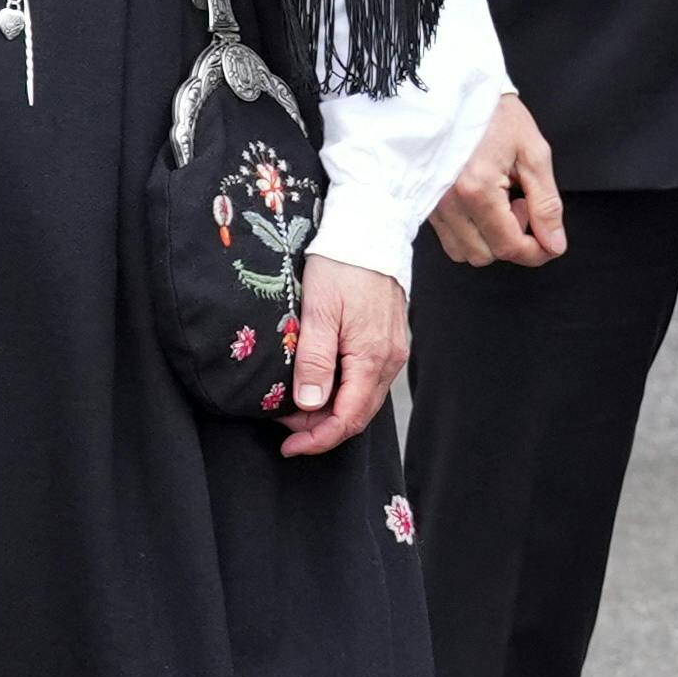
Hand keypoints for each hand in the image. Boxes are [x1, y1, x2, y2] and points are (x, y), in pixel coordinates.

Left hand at [284, 253, 407, 455]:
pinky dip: (343, 392)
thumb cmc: (342, 265)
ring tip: (296, 407)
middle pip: (358, 415)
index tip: (289, 446)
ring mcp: (392, 351)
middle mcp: (389, 360)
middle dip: (321, 429)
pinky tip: (320, 383)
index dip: (318, 439)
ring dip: (331, 411)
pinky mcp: (388, 341)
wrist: (370, 230)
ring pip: (363, 399)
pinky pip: (367, 381)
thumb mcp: (318, 311)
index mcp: (372, 357)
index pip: (348, 418)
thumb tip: (308, 404)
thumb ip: (314, 360)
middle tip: (285, 428)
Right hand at [428, 91, 564, 268]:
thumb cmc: (496, 114)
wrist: (458, 89)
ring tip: (501, 202)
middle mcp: (448, 201)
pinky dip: (471, 230)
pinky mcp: (425, 201)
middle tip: (522, 205)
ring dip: (489, 239)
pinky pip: (449, 236)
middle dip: (512, 241)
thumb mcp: (534, 154)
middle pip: (486, 255)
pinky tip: (483, 203)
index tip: (550, 241)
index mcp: (477, 188)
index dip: (537, 252)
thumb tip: (554, 244)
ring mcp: (432, 203)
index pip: (509, 247)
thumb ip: (547, 204)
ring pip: (464, 251)